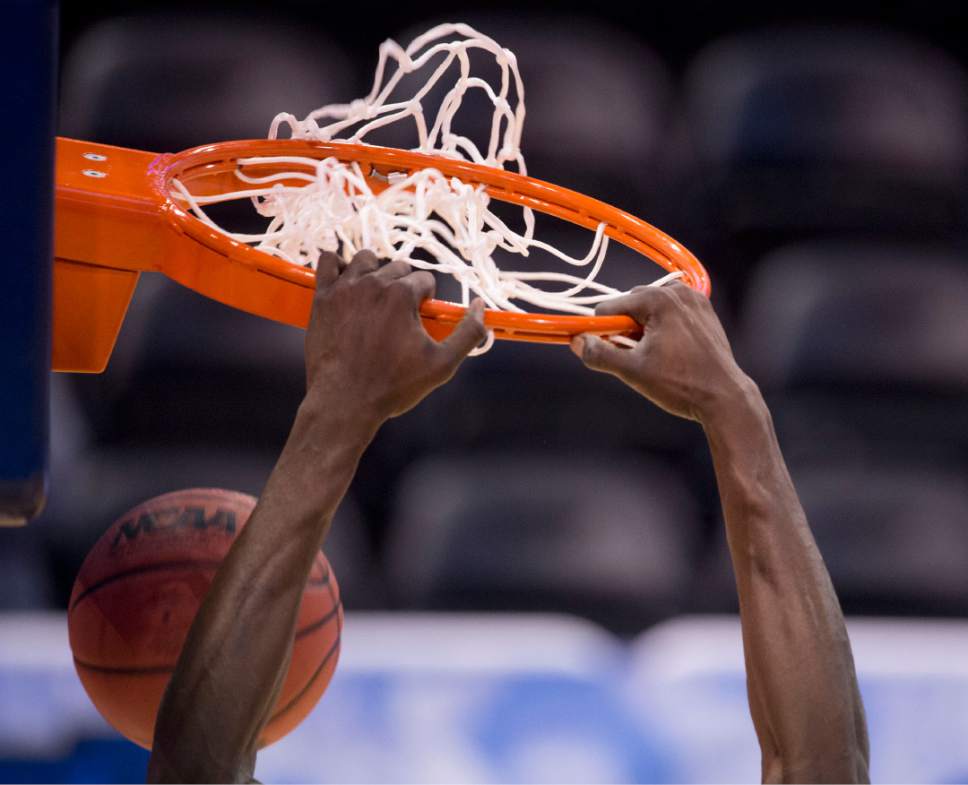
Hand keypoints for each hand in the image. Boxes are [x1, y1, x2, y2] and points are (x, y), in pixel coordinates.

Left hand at [304, 250, 485, 423]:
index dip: (426, 299)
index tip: (420, 317)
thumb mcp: (442, 364)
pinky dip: (336, 265)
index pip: (424, 279)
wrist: (345, 402)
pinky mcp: (321, 298)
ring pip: (365, 259)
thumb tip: (480, 308)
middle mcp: (373, 284)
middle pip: (397, 267)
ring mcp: (344, 289)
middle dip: (403, 286)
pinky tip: (344, 282)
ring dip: (374, 271)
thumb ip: (467, 334)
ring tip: (376, 296)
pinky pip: (326, 261)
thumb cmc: (392, 386)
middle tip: (400, 315)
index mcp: (402, 295)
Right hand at [570, 283, 751, 422]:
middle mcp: (677, 291)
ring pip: (649, 309)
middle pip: (629, 305)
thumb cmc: (680, 384)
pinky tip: (672, 352)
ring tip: (657, 356)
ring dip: (643, 329)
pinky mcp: (704, 311)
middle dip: (626, 330)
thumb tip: (577, 342)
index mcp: (658, 299)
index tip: (615, 354)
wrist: (724, 396)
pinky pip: (669, 312)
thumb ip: (599, 354)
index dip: (604, 333)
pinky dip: (662, 327)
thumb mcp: (632, 371)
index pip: (609, 308)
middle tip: (640, 358)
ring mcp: (693, 299)